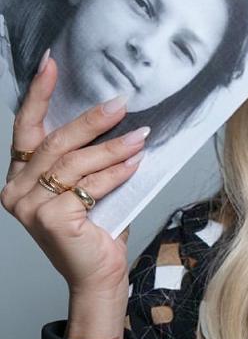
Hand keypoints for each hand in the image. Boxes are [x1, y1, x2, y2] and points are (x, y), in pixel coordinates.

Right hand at [1, 52, 148, 338]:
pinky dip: (117, 172)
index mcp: (20, 176)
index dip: (39, 94)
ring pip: (75, 163)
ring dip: (113, 146)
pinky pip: (90, 185)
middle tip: (121, 102)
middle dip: (91, 119)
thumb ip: (88, 156)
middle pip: (55, 141)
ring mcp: (28, 206)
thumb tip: (115, 114)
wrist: (99, 275)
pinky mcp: (49, 218)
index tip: (51, 63)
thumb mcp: (87, 184)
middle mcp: (16, 189)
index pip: (25, 127)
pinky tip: (137, 162)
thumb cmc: (96, 228)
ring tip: (141, 134)